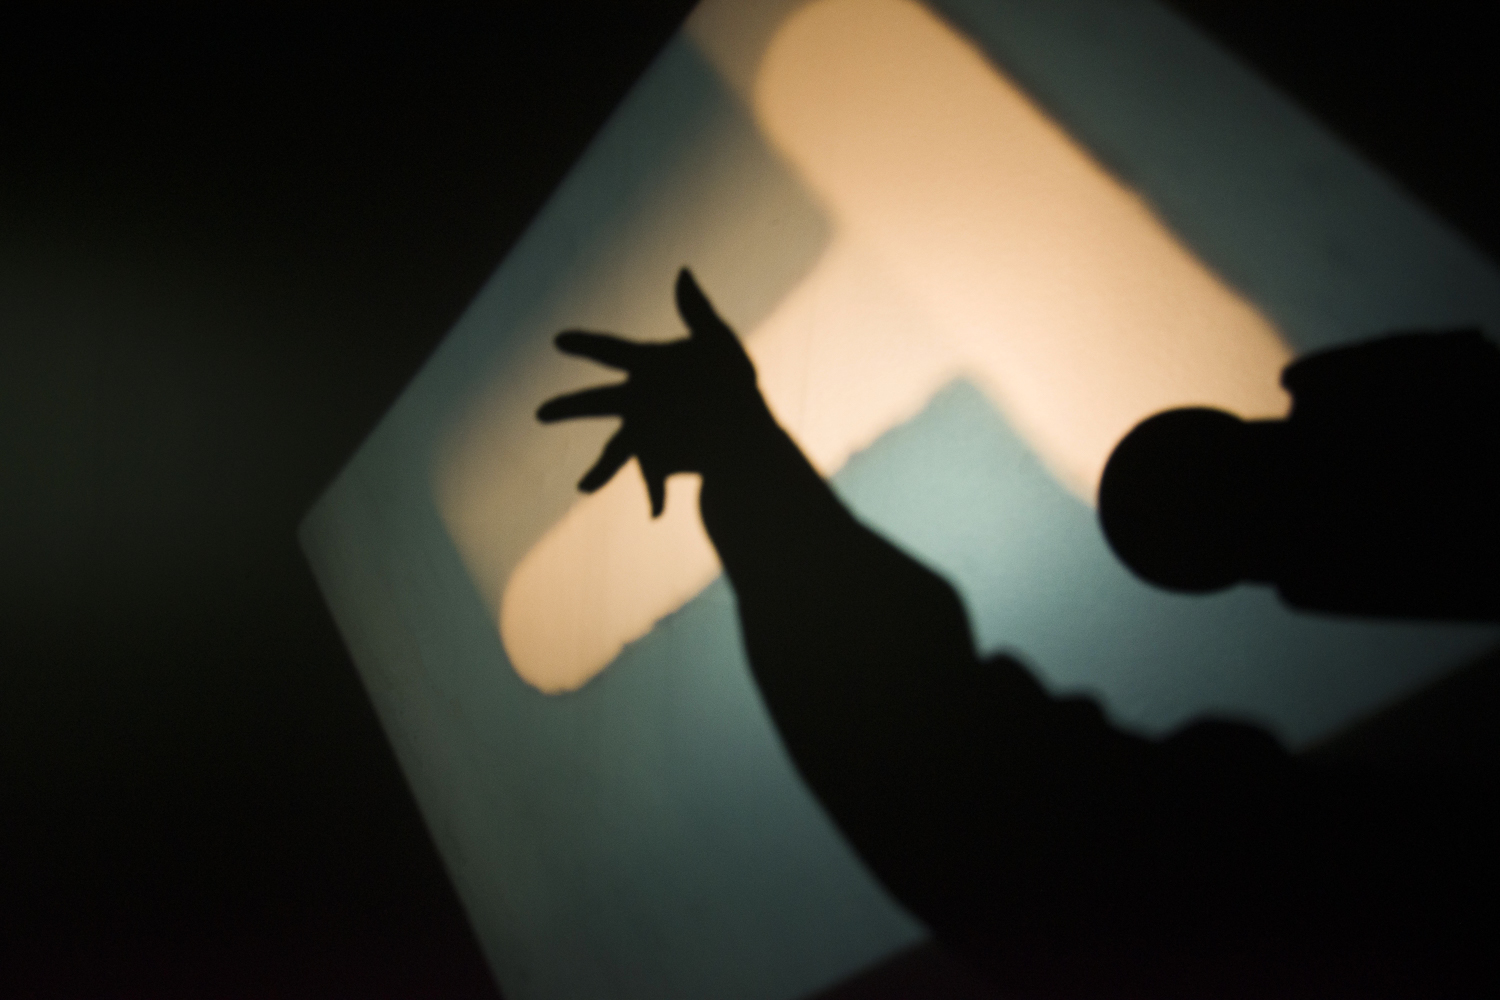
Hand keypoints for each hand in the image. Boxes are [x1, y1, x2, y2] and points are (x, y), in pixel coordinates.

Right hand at [537, 269, 763, 516]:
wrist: (749, 430)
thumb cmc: (733, 383)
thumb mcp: (720, 344)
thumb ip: (698, 311)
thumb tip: (683, 272)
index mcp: (645, 367)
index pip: (610, 350)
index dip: (585, 344)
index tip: (559, 339)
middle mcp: (636, 401)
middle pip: (598, 403)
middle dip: (570, 408)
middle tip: (541, 412)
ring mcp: (645, 434)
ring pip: (615, 450)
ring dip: (601, 470)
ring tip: (583, 488)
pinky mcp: (658, 461)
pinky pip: (652, 480)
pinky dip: (655, 496)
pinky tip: (657, 512)